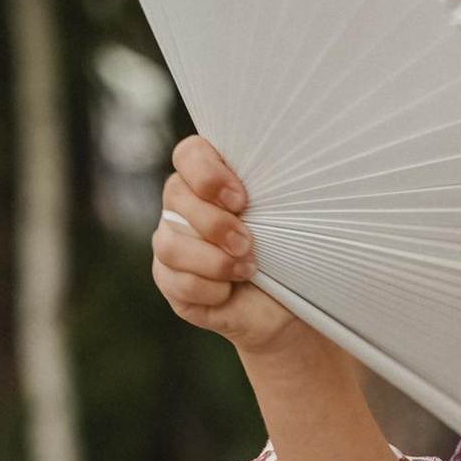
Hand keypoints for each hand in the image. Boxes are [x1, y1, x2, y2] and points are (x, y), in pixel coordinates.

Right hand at [150, 137, 311, 359]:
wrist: (287, 305)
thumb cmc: (290, 252)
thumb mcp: (291, 217)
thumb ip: (275, 190)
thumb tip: (284, 170)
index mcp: (211, 178)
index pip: (189, 154)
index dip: (207, 174)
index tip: (241, 199)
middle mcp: (184, 205)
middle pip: (175, 194)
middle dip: (215, 223)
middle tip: (247, 243)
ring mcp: (172, 241)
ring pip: (170, 243)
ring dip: (214, 261)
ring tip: (247, 270)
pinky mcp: (169, 280)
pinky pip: (175, 281)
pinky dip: (209, 289)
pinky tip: (230, 292)